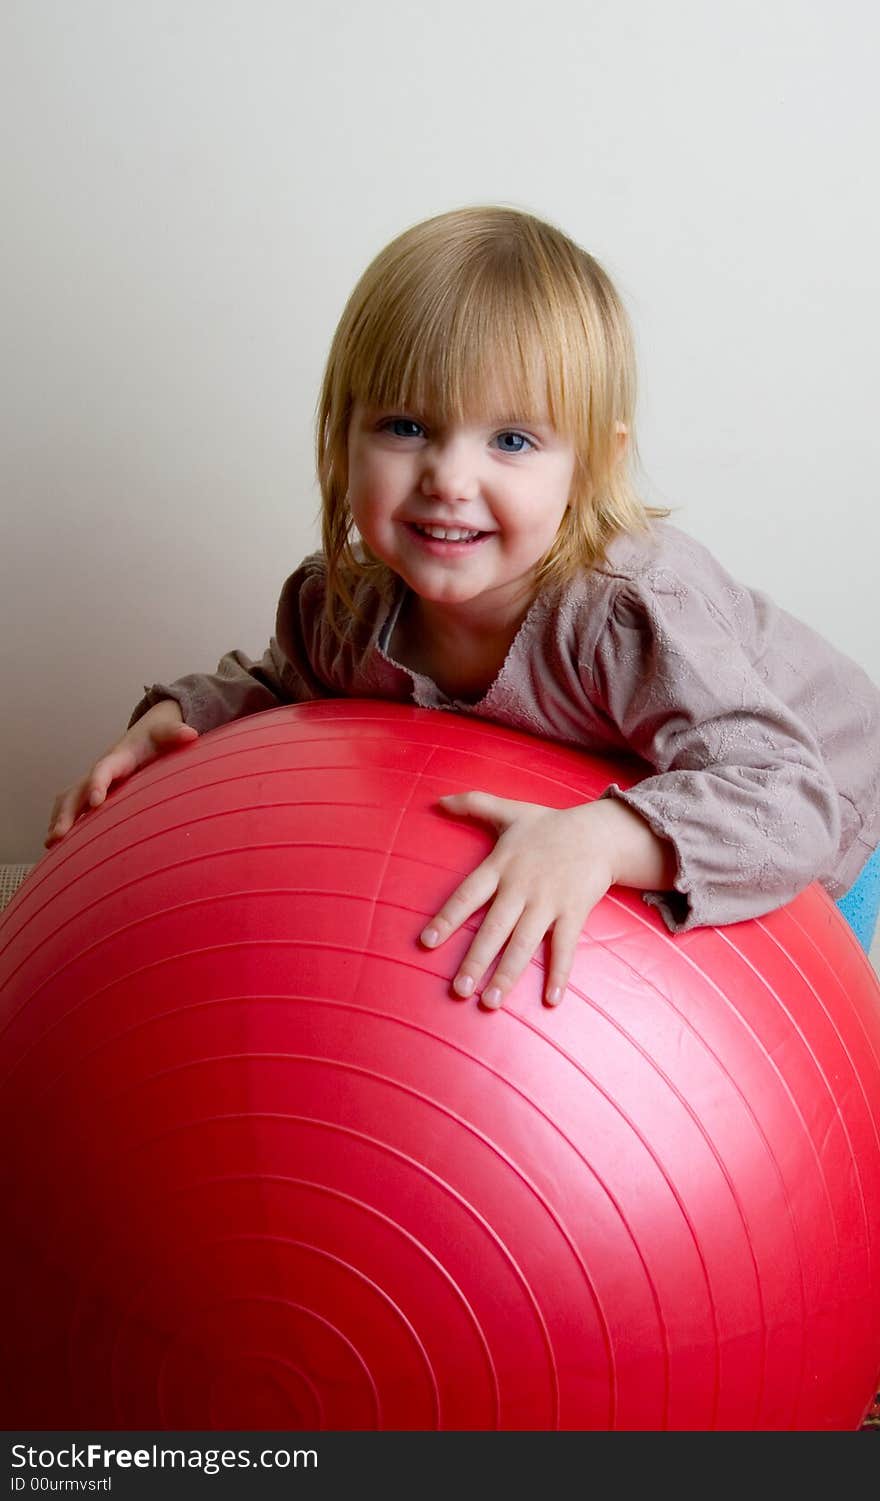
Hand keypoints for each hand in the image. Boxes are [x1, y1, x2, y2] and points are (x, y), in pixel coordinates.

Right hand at [45, 700, 198, 847]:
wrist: (145, 735)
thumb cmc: (157, 737)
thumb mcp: (167, 732)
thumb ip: (176, 733)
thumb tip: (191, 734)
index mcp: (117, 759)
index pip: (103, 771)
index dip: (97, 785)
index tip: (95, 803)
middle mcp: (99, 771)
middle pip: (76, 791)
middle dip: (67, 813)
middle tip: (58, 836)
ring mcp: (93, 782)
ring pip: (68, 800)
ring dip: (59, 820)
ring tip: (50, 844)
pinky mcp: (93, 792)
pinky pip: (72, 806)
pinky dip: (62, 822)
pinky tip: (58, 846)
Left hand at [419, 792, 672, 1010]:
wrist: (600, 832)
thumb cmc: (549, 826)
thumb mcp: (510, 810)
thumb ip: (473, 803)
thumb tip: (436, 800)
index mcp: (501, 866)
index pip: (467, 895)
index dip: (447, 918)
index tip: (426, 942)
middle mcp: (521, 888)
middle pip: (494, 929)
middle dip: (475, 961)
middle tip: (459, 990)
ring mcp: (548, 902)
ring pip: (524, 944)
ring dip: (508, 974)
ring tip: (491, 1003)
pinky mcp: (574, 913)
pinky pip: (565, 948)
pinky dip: (560, 974)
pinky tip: (551, 1001)